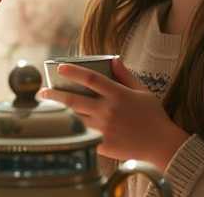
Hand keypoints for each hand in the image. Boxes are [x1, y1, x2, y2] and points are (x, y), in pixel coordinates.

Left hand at [37, 59, 190, 169]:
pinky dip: (71, 129)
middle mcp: (108, 110)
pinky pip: (82, 134)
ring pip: (74, 118)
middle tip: (42, 91)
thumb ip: (126, 75)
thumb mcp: (143, 91)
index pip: (91, 78)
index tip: (60, 67)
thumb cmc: (153, 116)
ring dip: (58, 112)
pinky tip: (61, 125)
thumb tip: (114, 59)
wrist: (161, 145)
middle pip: (74, 100)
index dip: (73, 71)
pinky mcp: (103, 144)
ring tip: (46, 107)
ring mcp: (104, 128)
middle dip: (55, 94)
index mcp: (118, 94)